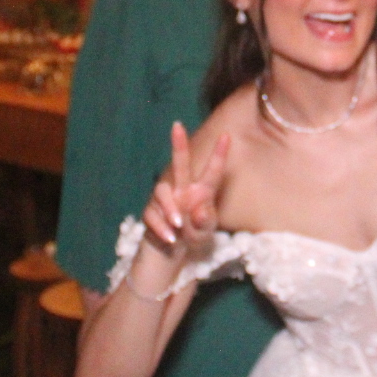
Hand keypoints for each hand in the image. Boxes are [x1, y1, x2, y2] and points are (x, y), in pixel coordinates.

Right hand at [142, 121, 227, 259]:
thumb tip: (200, 211)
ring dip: (170, 208)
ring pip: (161, 190)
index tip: (227, 135)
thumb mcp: (204, 233)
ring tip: (178, 225)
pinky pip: (151, 215)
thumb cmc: (192, 235)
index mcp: (201, 192)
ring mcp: (164, 200)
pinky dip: (161, 228)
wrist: (169, 251)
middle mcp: (182, 190)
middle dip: (179, 145)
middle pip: (180, 164)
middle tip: (177, 125)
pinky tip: (170, 239)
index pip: (212, 172)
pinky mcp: (150, 212)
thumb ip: (204, 223)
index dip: (219, 154)